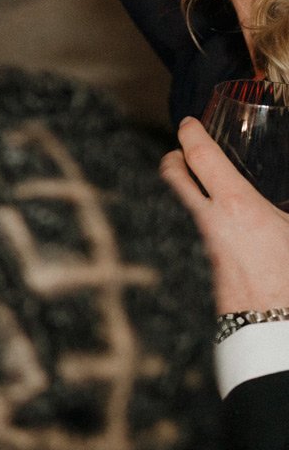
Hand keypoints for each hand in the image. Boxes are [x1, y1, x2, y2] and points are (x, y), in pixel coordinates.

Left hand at [160, 117, 288, 313]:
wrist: (273, 327)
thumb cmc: (287, 278)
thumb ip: (282, 208)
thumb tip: (280, 204)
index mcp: (237, 206)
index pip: (200, 157)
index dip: (191, 133)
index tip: (188, 122)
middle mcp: (209, 221)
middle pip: (172, 176)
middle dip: (174, 158)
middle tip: (182, 152)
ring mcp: (199, 244)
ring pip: (179, 204)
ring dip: (185, 191)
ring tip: (202, 186)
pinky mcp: (199, 264)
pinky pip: (191, 230)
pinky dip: (195, 218)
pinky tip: (213, 223)